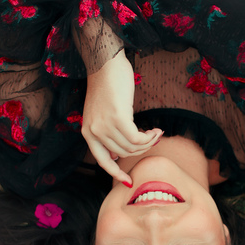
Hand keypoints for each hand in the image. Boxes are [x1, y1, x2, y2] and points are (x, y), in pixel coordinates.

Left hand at [81, 50, 161, 185]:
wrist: (105, 63)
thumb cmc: (107, 85)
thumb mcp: (102, 113)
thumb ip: (107, 133)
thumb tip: (118, 155)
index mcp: (87, 132)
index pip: (102, 162)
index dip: (116, 174)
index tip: (129, 181)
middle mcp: (93, 132)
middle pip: (123, 154)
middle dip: (141, 149)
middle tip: (153, 138)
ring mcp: (105, 125)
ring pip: (132, 147)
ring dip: (148, 142)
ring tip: (156, 132)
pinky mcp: (117, 117)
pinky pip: (138, 138)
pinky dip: (150, 136)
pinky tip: (157, 130)